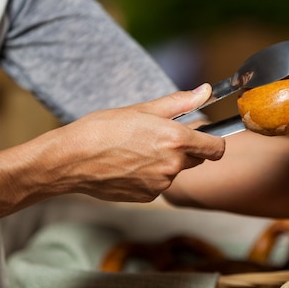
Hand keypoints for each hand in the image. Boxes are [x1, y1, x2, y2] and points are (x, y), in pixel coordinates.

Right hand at [33, 84, 225, 201]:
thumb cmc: (104, 128)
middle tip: (158, 138)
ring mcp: (161, 183)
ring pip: (175, 171)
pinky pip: (159, 184)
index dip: (214, 142)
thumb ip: (180, 103)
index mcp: (176, 140)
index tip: (207, 138)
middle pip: (196, 159)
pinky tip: (129, 165)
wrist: (72, 159)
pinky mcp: (148, 196)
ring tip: (137, 150)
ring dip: (166, 163)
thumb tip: (205, 91)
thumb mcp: (143, 109)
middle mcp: (173, 165)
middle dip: (185, 149)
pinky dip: (151, 175)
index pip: (216, 148)